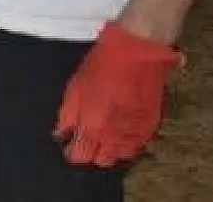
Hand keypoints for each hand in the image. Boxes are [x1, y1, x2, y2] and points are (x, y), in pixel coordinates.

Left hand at [52, 20, 182, 167]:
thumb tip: (61, 134)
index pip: (81, 155)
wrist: (138, 52)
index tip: (69, 145)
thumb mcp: (75, 87)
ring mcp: (136, 133)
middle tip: (87, 137)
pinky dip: (128, 141)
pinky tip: (121, 128)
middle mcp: (116, 136)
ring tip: (105, 134)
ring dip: (111, 149)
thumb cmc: (101, 66)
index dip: (72, 152)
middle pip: (102, 160)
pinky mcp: (151, 125)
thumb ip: (68, 115)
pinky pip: (138, 145)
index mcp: (93, 125)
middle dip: (92, 152)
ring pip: (122, 156)